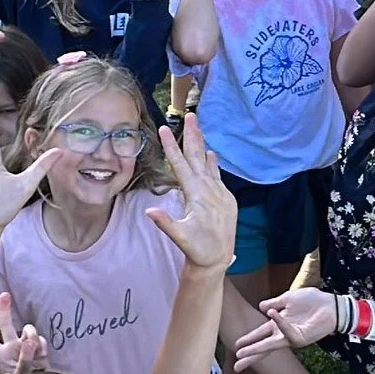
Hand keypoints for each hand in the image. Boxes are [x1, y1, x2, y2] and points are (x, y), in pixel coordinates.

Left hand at [0, 292, 48, 373]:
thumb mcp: (22, 373)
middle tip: (5, 295)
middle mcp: (11, 347)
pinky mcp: (38, 347)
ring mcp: (25, 346)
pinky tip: (42, 357)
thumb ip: (25, 358)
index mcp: (1, 353)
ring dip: (33, 338)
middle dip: (5, 308)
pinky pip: (41, 339)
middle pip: (6, 324)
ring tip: (36, 355)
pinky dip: (43, 347)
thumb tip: (28, 341)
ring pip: (29, 329)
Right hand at [145, 113, 236, 269]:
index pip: (180, 165)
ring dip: (201, 145)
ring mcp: (219, 192)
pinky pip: (217, 175)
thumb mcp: (180, 236)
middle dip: (192, 135)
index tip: (165, 129)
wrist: (219, 258)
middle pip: (197, 157)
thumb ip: (165, 222)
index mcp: (196, 194)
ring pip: (207, 163)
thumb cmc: (197, 248)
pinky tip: (210, 154)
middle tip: (190, 115)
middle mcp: (209, 189)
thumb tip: (149, 211)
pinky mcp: (225, 198)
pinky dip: (212, 163)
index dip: (171, 147)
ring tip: (198, 128)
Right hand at [234, 288, 336, 371]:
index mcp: (278, 325)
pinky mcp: (302, 337)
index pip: (259, 335)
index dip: (248, 341)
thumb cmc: (312, 301)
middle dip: (250, 354)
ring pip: (271, 345)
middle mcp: (283, 333)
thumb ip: (274, 302)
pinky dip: (280, 323)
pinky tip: (271, 315)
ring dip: (256, 348)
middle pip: (263, 346)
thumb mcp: (288, 298)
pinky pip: (287, 332)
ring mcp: (292, 337)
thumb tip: (261, 307)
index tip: (235, 347)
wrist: (331, 305)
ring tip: (242, 352)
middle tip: (237, 365)